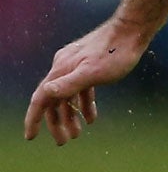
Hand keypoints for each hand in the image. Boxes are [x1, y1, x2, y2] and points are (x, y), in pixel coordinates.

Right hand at [24, 20, 147, 144]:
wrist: (133, 30)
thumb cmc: (116, 52)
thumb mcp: (93, 72)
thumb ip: (69, 84)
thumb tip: (46, 93)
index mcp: (60, 70)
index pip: (41, 98)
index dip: (34, 119)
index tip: (31, 137)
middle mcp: (64, 67)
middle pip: (54, 100)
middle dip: (56, 122)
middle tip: (63, 141)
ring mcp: (76, 65)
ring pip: (68, 96)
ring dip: (71, 115)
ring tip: (77, 134)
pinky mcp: (90, 65)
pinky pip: (82, 89)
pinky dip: (84, 104)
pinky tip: (91, 118)